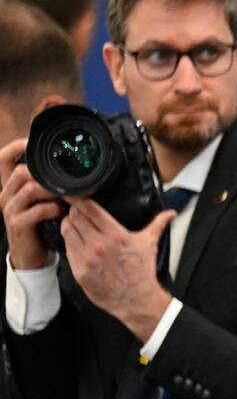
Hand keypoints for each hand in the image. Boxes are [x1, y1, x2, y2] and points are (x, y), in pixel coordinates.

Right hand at [0, 138, 64, 270]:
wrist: (31, 255)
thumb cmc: (40, 225)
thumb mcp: (41, 200)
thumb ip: (46, 184)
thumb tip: (68, 168)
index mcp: (10, 186)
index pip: (3, 158)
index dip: (16, 146)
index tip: (33, 142)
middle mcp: (6, 195)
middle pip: (22, 171)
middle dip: (46, 175)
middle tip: (65, 183)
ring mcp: (10, 209)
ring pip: (31, 188)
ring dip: (54, 192)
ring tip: (66, 199)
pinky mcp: (18, 223)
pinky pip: (39, 209)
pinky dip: (55, 209)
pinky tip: (62, 213)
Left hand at [59, 197, 174, 340]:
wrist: (137, 299)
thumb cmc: (142, 272)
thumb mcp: (150, 244)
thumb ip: (158, 224)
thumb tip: (170, 213)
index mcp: (116, 235)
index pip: (89, 209)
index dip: (78, 199)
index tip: (74, 196)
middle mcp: (99, 245)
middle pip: (74, 217)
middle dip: (74, 212)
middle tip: (77, 213)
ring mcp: (87, 258)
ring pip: (67, 231)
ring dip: (69, 226)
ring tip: (75, 226)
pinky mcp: (79, 270)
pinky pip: (67, 249)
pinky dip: (70, 243)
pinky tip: (78, 243)